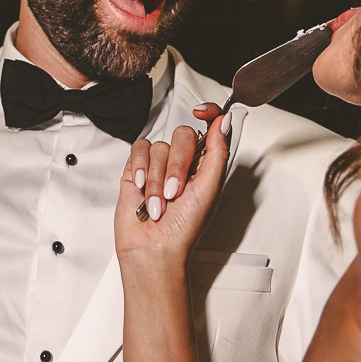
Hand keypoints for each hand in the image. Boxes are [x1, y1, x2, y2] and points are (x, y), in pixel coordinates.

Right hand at [114, 103, 230, 264]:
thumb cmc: (184, 230)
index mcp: (206, 166)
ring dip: (157, 178)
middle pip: (182, 135)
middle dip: (177, 166)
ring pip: (158, 146)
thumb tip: (224, 120)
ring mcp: (158, 166)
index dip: (208, 114)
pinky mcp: (136, 170)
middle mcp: (183, 163)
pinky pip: (138, 149)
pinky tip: (142, 188)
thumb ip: (218, 151)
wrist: (153, 249)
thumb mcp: (210, 189)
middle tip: (176, 192)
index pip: (210, 128)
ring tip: (159, 203)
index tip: (201, 112)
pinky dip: (140, 168)